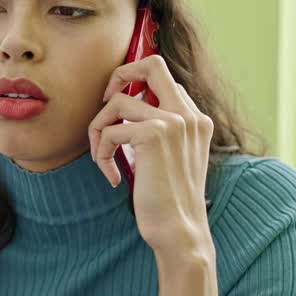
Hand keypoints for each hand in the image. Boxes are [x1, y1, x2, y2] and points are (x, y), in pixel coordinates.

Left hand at [88, 54, 215, 258]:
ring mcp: (173, 121)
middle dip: (118, 76)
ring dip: (99, 130)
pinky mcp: (153, 134)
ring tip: (102, 157)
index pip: (163, 78)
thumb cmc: (170, 202)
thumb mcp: (172, 159)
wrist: (180, 231)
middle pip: (151, 64)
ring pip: (117, 102)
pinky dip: (101, 154)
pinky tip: (113, 178)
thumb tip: (124, 110)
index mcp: (196, 119)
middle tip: (104, 104)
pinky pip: (109, 130)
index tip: (117, 110)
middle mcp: (188, 114)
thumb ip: (160, 132)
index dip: (135, 85)